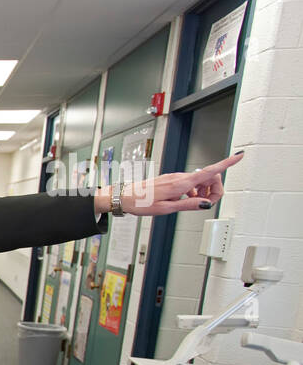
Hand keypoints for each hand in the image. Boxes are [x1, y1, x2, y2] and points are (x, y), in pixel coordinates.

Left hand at [96, 152, 242, 215]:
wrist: (124, 197)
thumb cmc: (141, 203)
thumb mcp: (167, 208)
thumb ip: (188, 205)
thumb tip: (206, 204)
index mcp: (181, 183)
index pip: (209, 171)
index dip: (227, 163)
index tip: (239, 156)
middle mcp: (180, 177)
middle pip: (210, 177)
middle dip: (214, 189)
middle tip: (205, 204)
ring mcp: (176, 177)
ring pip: (200, 181)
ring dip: (203, 192)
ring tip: (192, 204)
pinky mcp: (171, 180)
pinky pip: (190, 183)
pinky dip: (193, 192)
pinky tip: (185, 200)